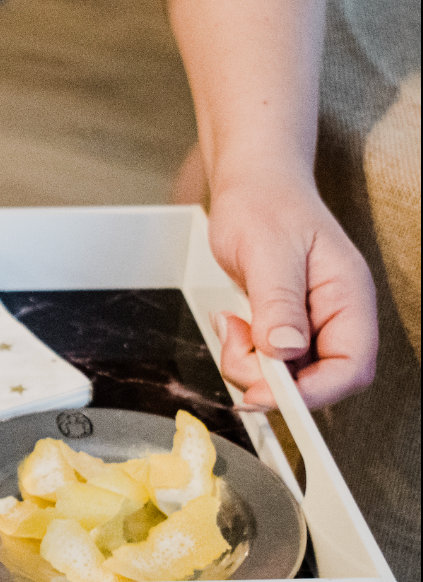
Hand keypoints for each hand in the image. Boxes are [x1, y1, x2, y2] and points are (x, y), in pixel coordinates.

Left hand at [207, 178, 377, 410]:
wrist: (251, 186)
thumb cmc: (265, 205)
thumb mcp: (267, 250)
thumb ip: (278, 302)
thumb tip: (285, 349)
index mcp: (349, 298)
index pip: (351, 367)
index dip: (313, 393)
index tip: (267, 395)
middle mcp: (336, 317)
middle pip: (319, 380)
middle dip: (272, 379)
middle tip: (236, 344)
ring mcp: (311, 324)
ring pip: (287, 376)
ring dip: (251, 364)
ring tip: (231, 324)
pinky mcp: (284, 327)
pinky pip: (268, 361)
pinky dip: (244, 353)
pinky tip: (232, 323)